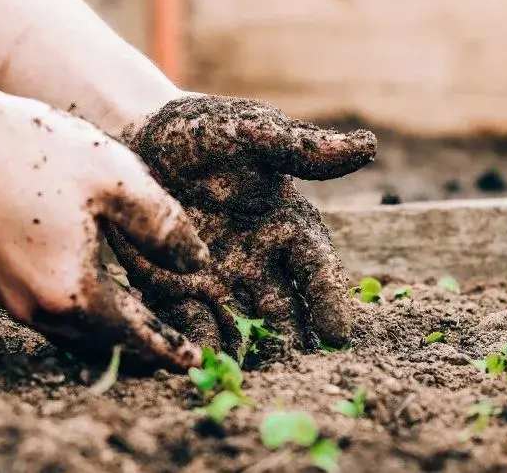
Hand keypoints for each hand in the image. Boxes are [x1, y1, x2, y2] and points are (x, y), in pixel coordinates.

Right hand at [0, 95, 208, 369]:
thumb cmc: (35, 151)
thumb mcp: (117, 179)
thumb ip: (164, 227)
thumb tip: (197, 264)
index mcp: (74, 293)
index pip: (135, 336)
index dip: (169, 348)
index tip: (196, 361)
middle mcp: (39, 310)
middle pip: (103, 345)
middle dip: (141, 349)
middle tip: (175, 348)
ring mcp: (12, 299)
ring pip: (75, 334)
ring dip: (111, 335)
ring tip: (143, 325)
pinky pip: (52, 315)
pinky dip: (84, 315)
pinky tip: (98, 295)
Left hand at [112, 94, 376, 354]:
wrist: (139, 135)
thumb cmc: (203, 129)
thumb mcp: (250, 131)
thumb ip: (300, 148)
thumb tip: (367, 147)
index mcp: (287, 224)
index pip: (316, 268)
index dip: (328, 300)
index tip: (338, 334)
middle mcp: (258, 260)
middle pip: (284, 309)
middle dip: (292, 341)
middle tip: (299, 372)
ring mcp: (218, 278)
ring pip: (241, 324)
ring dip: (248, 351)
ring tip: (251, 377)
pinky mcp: (176, 287)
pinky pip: (190, 320)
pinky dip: (198, 341)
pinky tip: (200, 362)